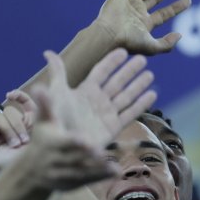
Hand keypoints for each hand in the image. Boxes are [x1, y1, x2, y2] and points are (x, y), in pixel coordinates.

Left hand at [0, 92, 39, 170]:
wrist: (44, 164)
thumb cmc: (19, 166)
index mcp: (0, 141)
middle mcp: (11, 130)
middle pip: (0, 119)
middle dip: (7, 131)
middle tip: (16, 144)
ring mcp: (24, 122)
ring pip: (11, 113)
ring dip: (16, 126)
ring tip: (26, 140)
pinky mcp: (37, 116)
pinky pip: (26, 101)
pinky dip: (18, 95)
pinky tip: (10, 95)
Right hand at [15, 92, 116, 190]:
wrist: (34, 170)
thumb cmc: (42, 138)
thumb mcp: (44, 121)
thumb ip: (46, 103)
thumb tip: (40, 83)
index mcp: (54, 143)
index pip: (65, 142)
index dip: (75, 142)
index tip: (85, 141)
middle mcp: (61, 159)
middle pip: (77, 157)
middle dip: (88, 156)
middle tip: (100, 154)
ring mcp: (70, 171)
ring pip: (85, 170)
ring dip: (99, 169)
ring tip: (114, 168)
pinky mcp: (77, 180)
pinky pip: (91, 178)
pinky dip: (103, 176)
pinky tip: (116, 172)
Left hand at [38, 48, 156, 149]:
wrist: (61, 147)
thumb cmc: (56, 119)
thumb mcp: (57, 93)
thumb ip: (57, 73)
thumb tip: (48, 52)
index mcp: (85, 91)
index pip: (101, 72)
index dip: (111, 62)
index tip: (123, 51)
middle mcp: (98, 101)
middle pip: (117, 82)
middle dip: (129, 71)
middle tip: (143, 59)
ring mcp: (106, 114)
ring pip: (126, 96)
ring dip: (138, 85)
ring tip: (150, 75)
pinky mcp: (113, 127)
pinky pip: (130, 113)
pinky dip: (141, 104)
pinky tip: (152, 94)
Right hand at [92, 0, 190, 54]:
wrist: (108, 34)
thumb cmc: (128, 42)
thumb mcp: (151, 47)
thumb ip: (166, 44)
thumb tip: (180, 35)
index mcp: (144, 23)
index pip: (164, 13)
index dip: (177, 7)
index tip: (189, 1)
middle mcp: (137, 11)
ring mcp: (130, 1)